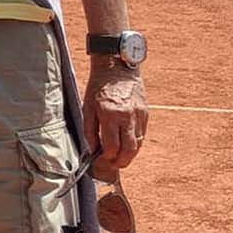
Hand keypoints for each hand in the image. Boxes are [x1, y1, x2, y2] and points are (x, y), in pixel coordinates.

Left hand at [82, 62, 147, 180]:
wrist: (118, 68)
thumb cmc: (98, 87)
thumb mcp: (87, 107)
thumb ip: (90, 130)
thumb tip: (93, 149)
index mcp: (110, 115)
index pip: (112, 146)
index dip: (107, 157)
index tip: (101, 159)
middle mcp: (127, 117)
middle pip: (129, 150)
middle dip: (121, 162)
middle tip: (113, 165)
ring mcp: (139, 115)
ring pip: (138, 144)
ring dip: (129, 154)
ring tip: (119, 157)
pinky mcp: (146, 113)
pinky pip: (142, 134)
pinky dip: (135, 142)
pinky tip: (126, 143)